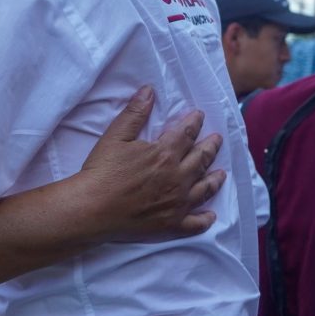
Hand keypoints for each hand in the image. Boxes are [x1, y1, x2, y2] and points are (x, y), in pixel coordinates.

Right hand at [79, 86, 225, 240]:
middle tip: (217, 140)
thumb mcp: (115, 136)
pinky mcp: (172, 224)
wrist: (93, 208)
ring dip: (214, 179)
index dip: (194, 122)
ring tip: (221, 173)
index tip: (199, 115)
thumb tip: (149, 91)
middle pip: (201, 158)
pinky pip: (196, 223)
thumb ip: (134, 113)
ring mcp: (178, 203)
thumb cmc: (103, 171)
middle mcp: (178, 177)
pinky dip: (205, 218)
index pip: (186, 133)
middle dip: (210, 147)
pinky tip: (210, 215)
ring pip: (204, 188)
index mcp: (165, 154)